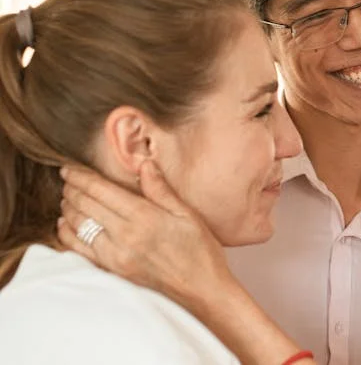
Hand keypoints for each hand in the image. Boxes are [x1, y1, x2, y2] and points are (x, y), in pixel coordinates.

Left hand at [57, 160, 232, 309]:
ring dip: (68, 209)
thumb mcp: (187, 214)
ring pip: (79, 226)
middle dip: (72, 189)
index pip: (101, 191)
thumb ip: (161, 189)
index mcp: (144, 217)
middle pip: (86, 205)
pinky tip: (66, 225)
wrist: (202, 290)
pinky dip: (67, 235)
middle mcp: (125, 236)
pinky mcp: (112, 271)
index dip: (80, 177)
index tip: (68, 168)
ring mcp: (116, 255)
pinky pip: (79, 250)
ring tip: (67, 197)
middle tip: (67, 179)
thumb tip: (144, 164)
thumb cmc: (200, 250)